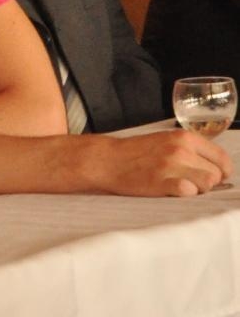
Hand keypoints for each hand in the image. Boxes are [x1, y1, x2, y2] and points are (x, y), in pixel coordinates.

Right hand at [91, 130, 232, 196]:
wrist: (109, 160)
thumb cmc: (137, 152)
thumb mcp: (166, 141)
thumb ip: (189, 150)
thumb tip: (214, 167)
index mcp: (184, 137)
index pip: (221, 157)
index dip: (222, 171)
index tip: (215, 176)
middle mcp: (180, 149)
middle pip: (216, 174)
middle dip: (208, 182)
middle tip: (191, 182)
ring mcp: (171, 166)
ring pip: (207, 184)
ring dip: (199, 190)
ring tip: (182, 187)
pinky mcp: (162, 182)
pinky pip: (189, 192)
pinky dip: (185, 194)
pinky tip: (173, 190)